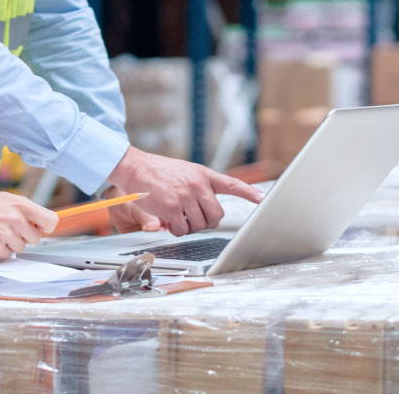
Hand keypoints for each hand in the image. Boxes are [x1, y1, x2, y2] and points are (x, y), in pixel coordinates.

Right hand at [0, 192, 57, 259]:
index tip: (38, 228)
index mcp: (21, 203)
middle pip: (35, 238)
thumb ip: (24, 210)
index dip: (45, 227)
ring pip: (21, 248)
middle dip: (24, 237)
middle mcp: (16, 218)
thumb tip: (41, 224)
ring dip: (10, 245)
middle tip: (8, 230)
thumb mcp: (5, 200)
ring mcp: (7, 234)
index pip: (50, 220)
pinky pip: (7, 256)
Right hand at [108, 146, 264, 236]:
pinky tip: (168, 220)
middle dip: (205, 221)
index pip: (231, 183)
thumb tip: (211, 213)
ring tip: (176, 215)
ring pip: (199, 225)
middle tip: (191, 216)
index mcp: (202, 174)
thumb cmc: (159, 172)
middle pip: (216, 216)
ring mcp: (185, 196)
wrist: (135, 167)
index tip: (263, 199)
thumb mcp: (185, 171)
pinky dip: (176, 230)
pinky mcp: (171, 207)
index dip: (248, 192)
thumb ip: (200, 186)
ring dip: (188, 226)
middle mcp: (197, 184)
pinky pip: (183, 230)